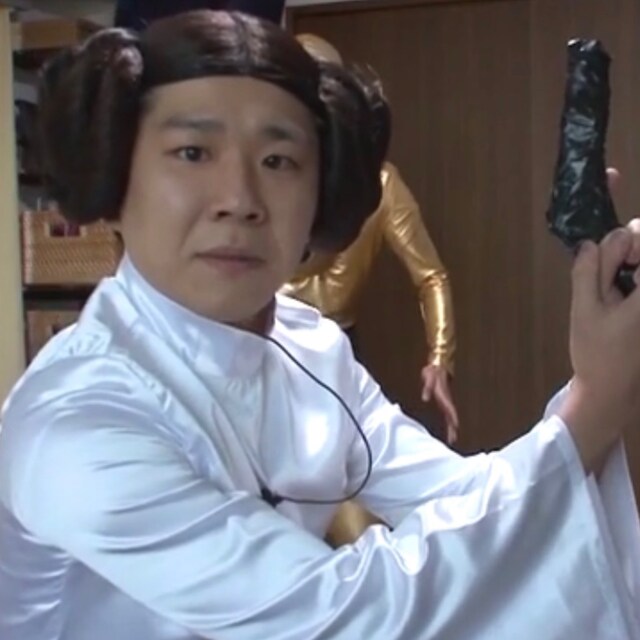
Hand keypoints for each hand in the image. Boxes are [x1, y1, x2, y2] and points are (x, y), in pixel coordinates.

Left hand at [421, 364, 458, 444]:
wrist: (438, 364)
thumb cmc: (433, 371)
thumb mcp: (428, 377)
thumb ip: (427, 388)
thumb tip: (425, 399)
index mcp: (444, 396)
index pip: (449, 408)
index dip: (452, 417)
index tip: (456, 427)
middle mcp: (446, 399)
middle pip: (451, 415)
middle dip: (452, 428)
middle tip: (452, 440)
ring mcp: (446, 400)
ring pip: (450, 416)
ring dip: (452, 426)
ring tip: (452, 439)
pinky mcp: (443, 400)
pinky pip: (447, 413)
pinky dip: (449, 421)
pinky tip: (449, 427)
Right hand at [559, 222, 639, 472]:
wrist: (611, 393)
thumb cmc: (598, 353)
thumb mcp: (585, 310)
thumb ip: (589, 270)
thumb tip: (594, 240)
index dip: (633, 238)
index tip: (616, 249)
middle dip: (629, 252)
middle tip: (608, 275)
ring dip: (626, 267)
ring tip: (608, 293)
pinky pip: (635, 284)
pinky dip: (626, 281)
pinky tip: (613, 299)